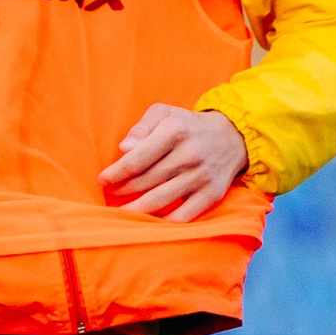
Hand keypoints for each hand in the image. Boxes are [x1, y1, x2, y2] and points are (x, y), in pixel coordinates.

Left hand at [100, 104, 247, 219]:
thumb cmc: (188, 126)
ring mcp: (201, 177)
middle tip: (112, 192)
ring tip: (122, 209)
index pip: (136, 159)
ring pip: (159, 201)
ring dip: (135, 209)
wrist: (232, 137)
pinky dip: (162, 221)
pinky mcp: (212, 195)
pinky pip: (182, 216)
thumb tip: (124, 149)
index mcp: (175, 130)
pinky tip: (149, 219)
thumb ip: (141, 128)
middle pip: (145, 181)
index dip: (115, 173)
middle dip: (122, 190)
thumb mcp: (164, 114)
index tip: (103, 180)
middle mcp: (189, 154)